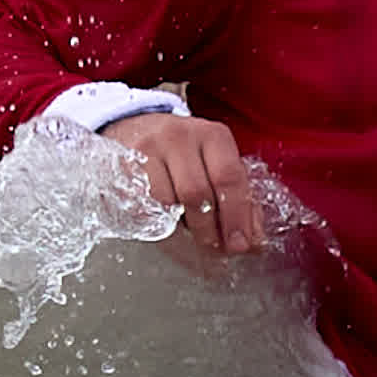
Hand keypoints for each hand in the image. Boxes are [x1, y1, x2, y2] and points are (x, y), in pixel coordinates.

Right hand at [102, 110, 271, 257]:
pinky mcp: (122, 165)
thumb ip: (239, 199)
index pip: (229, 178)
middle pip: (197, 193)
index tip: (241, 244)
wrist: (134, 127)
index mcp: (212, 135)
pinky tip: (168, 227)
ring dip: (183, 229)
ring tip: (192, 236)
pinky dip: (160, 225)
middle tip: (217, 249)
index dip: (237, 216)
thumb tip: (255, 242)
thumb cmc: (185, 153)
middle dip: (210, 230)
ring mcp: (148, 150)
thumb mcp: (216, 163)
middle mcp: (180, 137)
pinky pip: (143, 207)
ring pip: (168, 203)